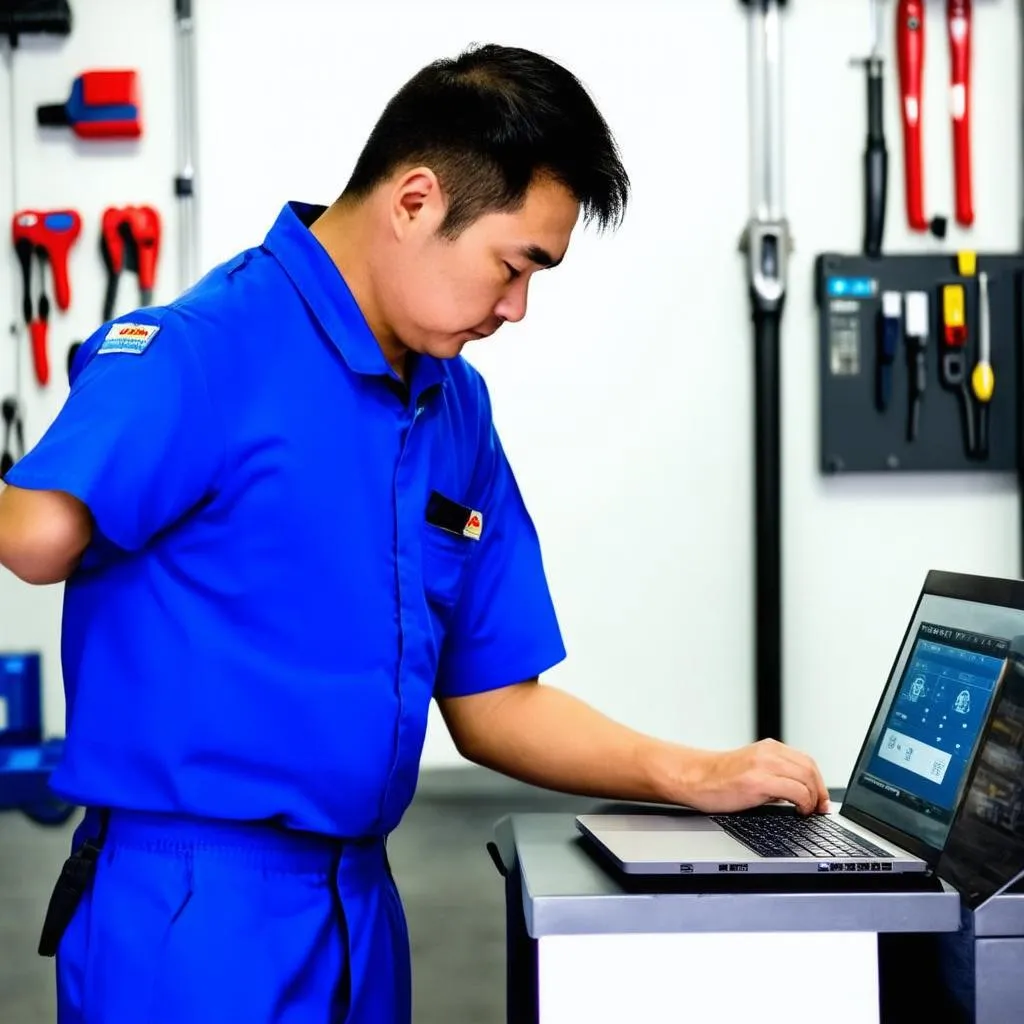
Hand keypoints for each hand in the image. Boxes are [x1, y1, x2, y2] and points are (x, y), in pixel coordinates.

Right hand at [684, 738, 829, 815]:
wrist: (696, 779)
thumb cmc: (721, 778)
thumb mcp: (753, 768)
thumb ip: (776, 774)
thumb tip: (801, 793)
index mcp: (769, 748)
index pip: (807, 762)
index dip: (820, 783)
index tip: (822, 800)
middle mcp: (769, 753)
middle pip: (810, 769)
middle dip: (820, 792)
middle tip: (819, 809)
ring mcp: (763, 765)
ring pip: (807, 779)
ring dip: (813, 798)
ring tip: (806, 811)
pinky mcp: (758, 781)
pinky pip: (795, 791)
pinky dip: (804, 803)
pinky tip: (797, 811)